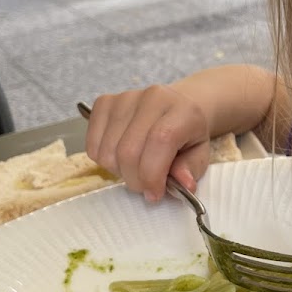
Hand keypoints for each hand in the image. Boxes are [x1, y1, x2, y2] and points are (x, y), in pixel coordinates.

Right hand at [85, 86, 210, 200]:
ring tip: (135, 167)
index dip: (153, 174)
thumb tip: (184, 184)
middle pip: (128, 151)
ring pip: (107, 152)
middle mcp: (152, 98)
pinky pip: (92, 145)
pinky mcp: (104, 103)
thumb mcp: (199, 154)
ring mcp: (125, 98)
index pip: (160, 140)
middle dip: (135, 179)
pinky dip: (103, 161)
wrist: (175, 107)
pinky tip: (120, 156)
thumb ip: (191, 169)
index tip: (154, 193)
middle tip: (145, 185)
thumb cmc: (187, 134)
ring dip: (119, 171)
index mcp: (182, 110)